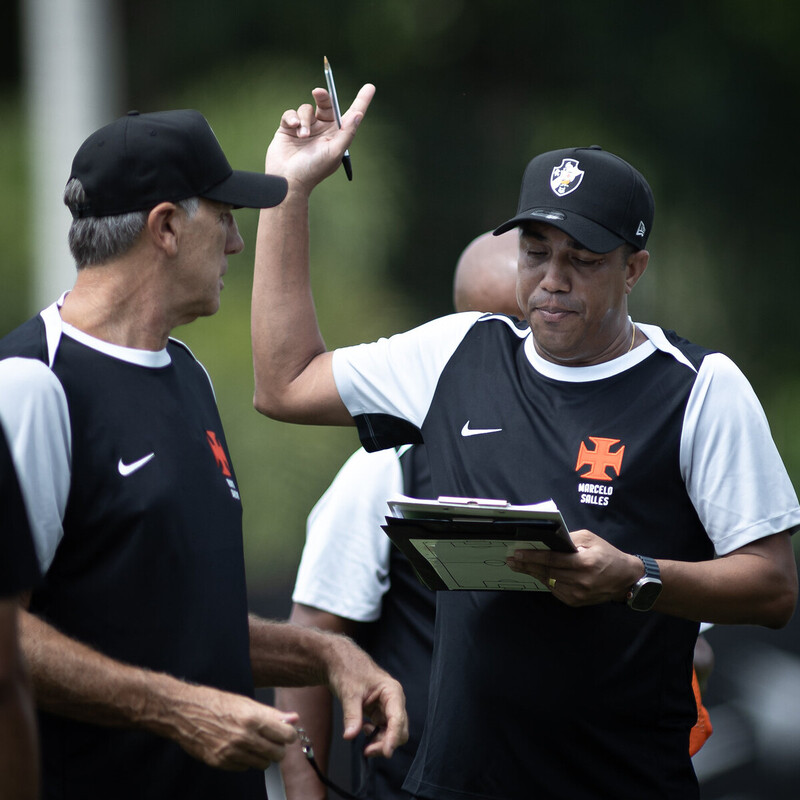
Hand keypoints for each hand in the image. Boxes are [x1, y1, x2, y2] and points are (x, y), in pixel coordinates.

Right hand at [168, 683, 299, 770]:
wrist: (185, 713)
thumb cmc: (216, 703)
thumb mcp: (246, 703)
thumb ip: (272, 713)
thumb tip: (294, 718)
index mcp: (253, 719)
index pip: (286, 735)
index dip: (289, 734)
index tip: (287, 732)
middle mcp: (244, 738)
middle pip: (278, 753)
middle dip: (278, 747)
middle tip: (273, 739)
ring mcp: (232, 752)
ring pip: (263, 764)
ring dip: (263, 755)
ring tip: (255, 743)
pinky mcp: (221, 763)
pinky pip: (245, 768)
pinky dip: (246, 760)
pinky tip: (240, 748)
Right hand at [266, 84, 375, 194]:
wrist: (287, 179)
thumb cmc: (313, 169)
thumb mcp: (334, 152)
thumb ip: (347, 132)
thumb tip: (358, 114)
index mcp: (337, 136)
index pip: (351, 115)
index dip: (361, 101)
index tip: (370, 87)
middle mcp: (323, 131)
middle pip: (326, 105)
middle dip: (324, 97)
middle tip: (318, 92)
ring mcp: (306, 128)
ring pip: (306, 109)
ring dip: (304, 119)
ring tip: (302, 135)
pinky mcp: (289, 128)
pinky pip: (291, 113)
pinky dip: (292, 118)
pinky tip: (292, 128)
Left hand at [325, 639, 407, 757]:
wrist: (339, 662)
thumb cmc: (348, 670)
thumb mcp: (349, 692)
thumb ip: (352, 715)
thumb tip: (350, 736)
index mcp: (392, 691)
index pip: (398, 718)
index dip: (394, 737)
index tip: (387, 752)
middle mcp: (393, 700)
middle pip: (400, 729)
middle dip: (386, 742)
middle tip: (368, 751)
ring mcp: (387, 707)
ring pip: (392, 732)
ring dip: (381, 741)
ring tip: (364, 742)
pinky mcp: (380, 712)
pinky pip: (383, 730)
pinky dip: (375, 736)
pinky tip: (363, 729)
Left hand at [506, 529, 642, 605]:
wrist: (625, 579)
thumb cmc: (608, 555)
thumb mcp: (590, 539)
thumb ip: (568, 539)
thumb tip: (548, 540)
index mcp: (584, 563)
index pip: (552, 560)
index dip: (533, 557)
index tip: (518, 553)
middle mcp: (580, 581)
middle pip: (546, 572)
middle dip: (526, 565)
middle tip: (511, 560)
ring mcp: (577, 594)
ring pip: (548, 582)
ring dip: (533, 574)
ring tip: (519, 566)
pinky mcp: (575, 602)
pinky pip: (555, 589)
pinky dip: (545, 581)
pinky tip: (537, 574)